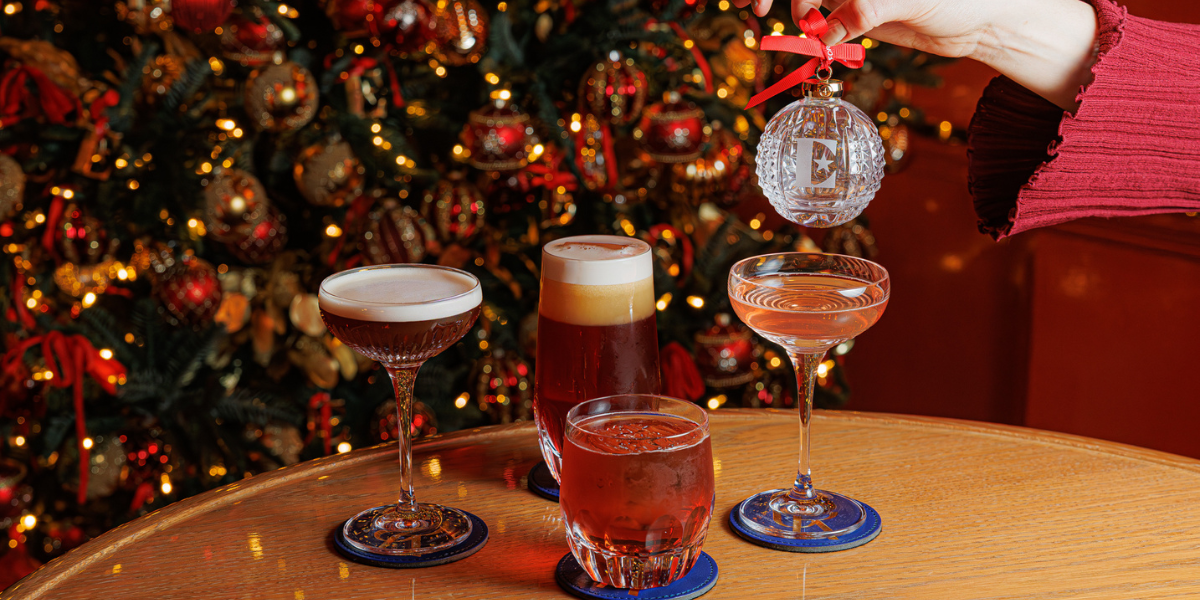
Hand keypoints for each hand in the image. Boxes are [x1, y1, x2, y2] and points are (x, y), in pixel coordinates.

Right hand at [731, 0, 1001, 57]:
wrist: (978, 23)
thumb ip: (868, 9)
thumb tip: (825, 30)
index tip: (770, 1)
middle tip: (754, 8)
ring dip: (786, 7)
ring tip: (779, 24)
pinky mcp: (851, 11)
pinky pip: (817, 18)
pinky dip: (803, 29)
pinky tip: (799, 37)